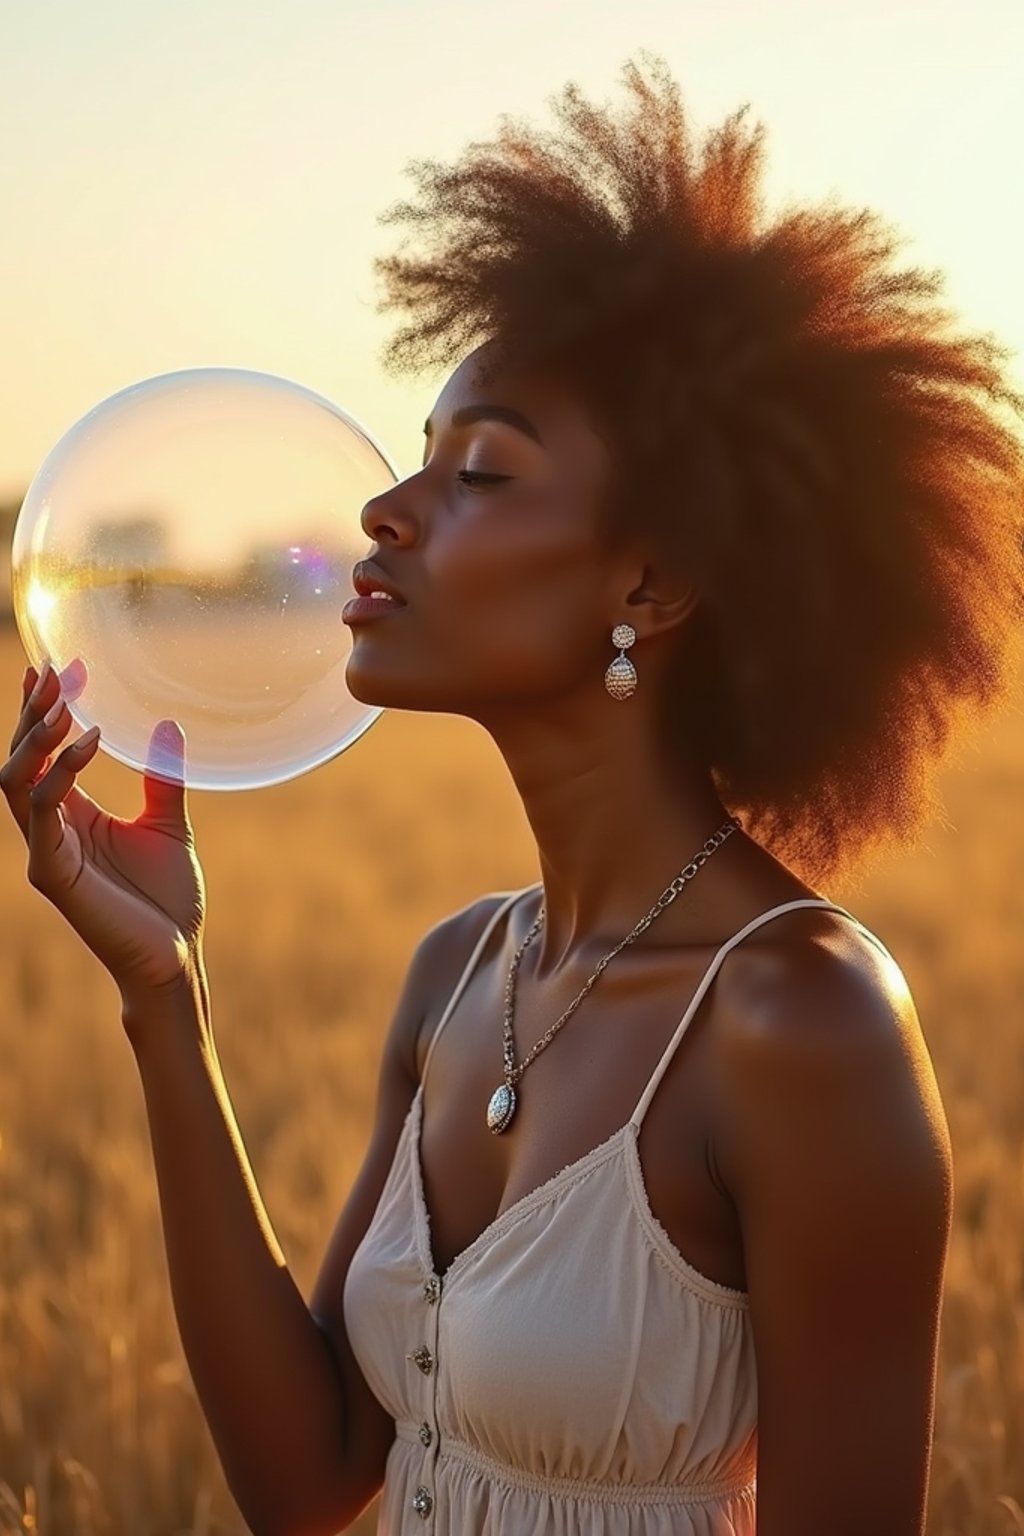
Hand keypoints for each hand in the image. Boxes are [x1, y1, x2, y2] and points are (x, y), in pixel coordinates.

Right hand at [1, 659, 207, 1010]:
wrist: (174, 956)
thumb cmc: (168, 899)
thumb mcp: (168, 824)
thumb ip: (162, 777)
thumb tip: (166, 723)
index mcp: (72, 817)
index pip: (41, 754)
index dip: (42, 711)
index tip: (58, 666)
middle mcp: (50, 830)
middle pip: (20, 759)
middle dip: (31, 713)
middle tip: (54, 671)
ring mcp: (45, 852)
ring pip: (15, 780)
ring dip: (35, 737)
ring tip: (64, 701)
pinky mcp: (52, 874)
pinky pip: (42, 812)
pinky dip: (60, 772)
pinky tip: (89, 740)